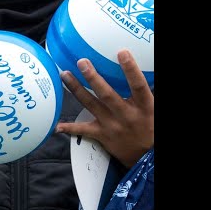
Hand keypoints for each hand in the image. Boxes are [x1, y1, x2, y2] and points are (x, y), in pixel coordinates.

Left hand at [55, 50, 153, 167]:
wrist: (148, 157)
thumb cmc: (152, 126)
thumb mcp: (154, 108)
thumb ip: (144, 92)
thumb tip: (139, 72)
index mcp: (144, 106)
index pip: (138, 85)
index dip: (130, 69)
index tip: (121, 52)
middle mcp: (126, 115)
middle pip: (107, 94)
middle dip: (93, 77)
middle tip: (82, 62)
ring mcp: (112, 125)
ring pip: (91, 105)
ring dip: (76, 89)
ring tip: (65, 74)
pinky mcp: (101, 135)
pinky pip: (82, 130)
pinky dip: (69, 128)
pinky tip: (56, 125)